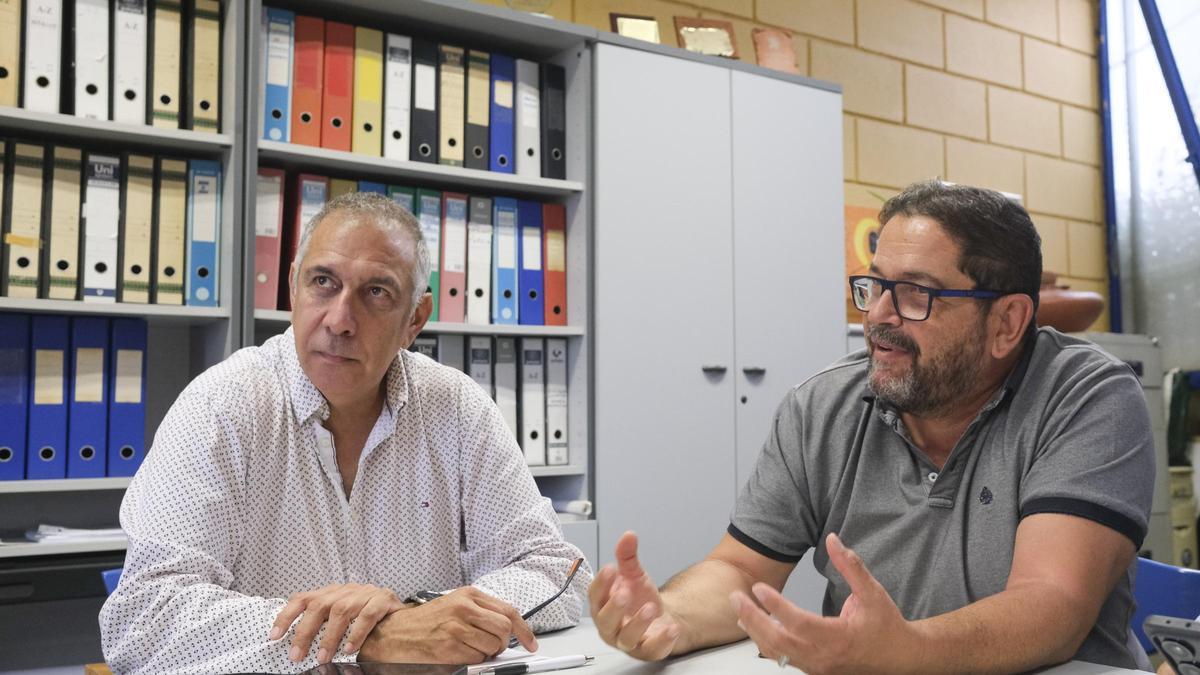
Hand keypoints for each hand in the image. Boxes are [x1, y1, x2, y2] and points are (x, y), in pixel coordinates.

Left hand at [270, 583, 404, 663]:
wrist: (401, 610)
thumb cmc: (367, 616)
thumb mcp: (341, 617)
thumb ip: (323, 624)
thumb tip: (298, 647)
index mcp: (330, 593)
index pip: (303, 599)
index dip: (286, 616)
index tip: (274, 636)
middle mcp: (345, 590)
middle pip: (319, 606)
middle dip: (305, 632)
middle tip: (297, 655)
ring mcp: (364, 593)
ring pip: (341, 611)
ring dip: (329, 637)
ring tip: (323, 657)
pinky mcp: (383, 599)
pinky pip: (367, 616)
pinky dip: (356, 633)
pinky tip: (350, 649)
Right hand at [356, 586, 536, 663]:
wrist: (396, 632)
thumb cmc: (425, 620)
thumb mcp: (455, 605)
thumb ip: (481, 612)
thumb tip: (508, 627)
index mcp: (468, 595)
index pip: (508, 611)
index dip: (524, 630)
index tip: (530, 642)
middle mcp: (464, 608)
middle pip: (504, 629)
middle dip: (502, 643)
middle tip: (491, 647)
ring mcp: (456, 627)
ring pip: (491, 647)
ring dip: (485, 654)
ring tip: (468, 648)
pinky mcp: (449, 647)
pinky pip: (476, 660)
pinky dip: (471, 661)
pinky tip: (457, 653)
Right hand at [589, 531, 680, 660]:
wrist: (661, 618)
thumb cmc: (640, 598)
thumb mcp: (633, 574)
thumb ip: (628, 556)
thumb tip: (628, 535)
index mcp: (603, 604)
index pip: (595, 595)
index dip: (601, 583)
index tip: (610, 569)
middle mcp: (611, 625)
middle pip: (605, 620)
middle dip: (614, 607)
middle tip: (624, 593)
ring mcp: (627, 641)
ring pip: (626, 638)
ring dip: (638, 623)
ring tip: (651, 607)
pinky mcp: (647, 651)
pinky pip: (652, 650)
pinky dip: (662, 641)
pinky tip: (672, 628)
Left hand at [730, 533, 915, 673]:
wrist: (900, 658)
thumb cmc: (887, 626)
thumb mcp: (872, 592)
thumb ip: (851, 566)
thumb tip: (834, 540)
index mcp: (838, 637)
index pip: (798, 622)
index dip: (775, 605)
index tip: (758, 588)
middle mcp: (824, 656)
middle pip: (778, 641)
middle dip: (754, 618)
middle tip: (736, 598)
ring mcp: (817, 666)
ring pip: (778, 652)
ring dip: (756, 632)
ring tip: (740, 610)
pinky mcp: (814, 669)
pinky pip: (785, 658)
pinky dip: (768, 643)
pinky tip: (757, 627)